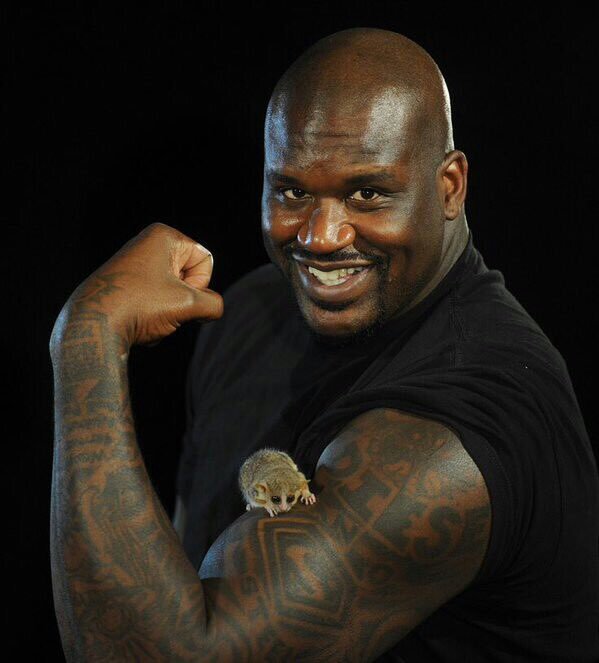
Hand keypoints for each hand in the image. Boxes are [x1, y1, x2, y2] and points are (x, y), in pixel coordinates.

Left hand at [54, 222, 223, 347]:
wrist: (93, 328)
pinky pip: (155, 302)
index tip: (175, 294)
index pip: (205, 261)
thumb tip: (211, 308)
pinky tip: (135, 323)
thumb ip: (213, 304)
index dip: (199, 284)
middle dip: (182, 300)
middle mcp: (147, 245)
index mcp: (163, 236)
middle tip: (160, 308)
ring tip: (146, 317)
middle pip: (189, 278)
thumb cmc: (139, 307)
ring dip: (169, 313)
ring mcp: (134, 266)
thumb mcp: (188, 305)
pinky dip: (153, 316)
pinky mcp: (124, 286)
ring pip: (173, 294)